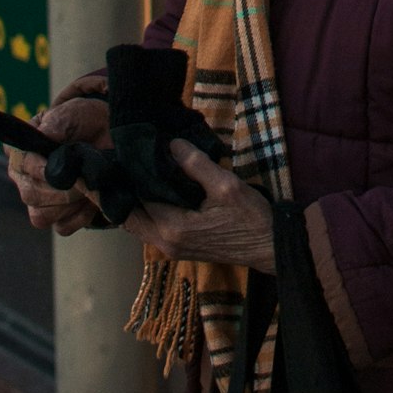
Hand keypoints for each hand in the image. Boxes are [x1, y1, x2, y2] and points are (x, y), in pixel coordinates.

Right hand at [6, 90, 112, 234]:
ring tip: (87, 185)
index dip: (37, 166)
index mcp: (19, 151)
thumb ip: (56, 123)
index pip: (19, 164)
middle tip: (81, 176)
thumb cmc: (86, 123)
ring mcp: (40, 201)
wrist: (111, 137)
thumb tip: (44, 136)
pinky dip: (80, 216)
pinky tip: (91, 200)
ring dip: (70, 203)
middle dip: (61, 188)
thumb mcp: (72, 114)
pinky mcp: (60, 216)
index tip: (58, 160)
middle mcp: (24, 179)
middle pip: (30, 195)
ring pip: (42, 216)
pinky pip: (62, 227)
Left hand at [124, 141, 275, 274]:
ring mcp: (170, 248)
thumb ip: (196, 164)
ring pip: (137, 225)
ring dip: (134, 202)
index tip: (124, 155)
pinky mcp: (178, 248)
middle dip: (123, 192)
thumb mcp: (226, 186)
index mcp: (172, 227)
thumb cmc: (250, 218)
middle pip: (128, 217)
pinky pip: (150, 229)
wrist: (269, 247)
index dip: (129, 176)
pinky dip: (146, 211)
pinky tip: (155, 191)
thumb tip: (171, 144)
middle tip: (125, 164)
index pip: (136, 198)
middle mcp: (164, 242)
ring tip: (138, 174)